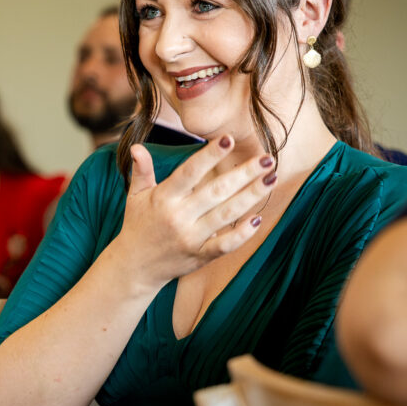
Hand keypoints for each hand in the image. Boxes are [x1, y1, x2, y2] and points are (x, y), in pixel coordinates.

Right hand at [116, 135, 275, 288]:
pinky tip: (258, 219)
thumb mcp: (135, 196)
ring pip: (226, 214)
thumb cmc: (138, 225)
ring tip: (271, 178)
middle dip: (244, 173)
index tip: (229, 139)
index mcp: (163, 197)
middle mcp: (178, 216)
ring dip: (251, 196)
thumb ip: (141, 170)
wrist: (135, 266)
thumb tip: (137, 146)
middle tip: (267, 157)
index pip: (189, 172)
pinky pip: (224, 245)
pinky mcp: (200, 256)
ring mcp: (190, 237)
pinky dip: (242, 233)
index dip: (209, 156)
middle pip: (216, 190)